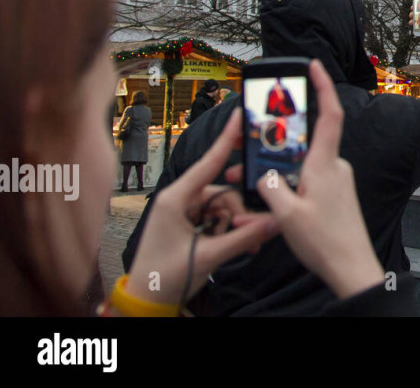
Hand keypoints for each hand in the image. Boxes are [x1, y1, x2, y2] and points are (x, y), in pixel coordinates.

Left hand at [125, 109, 278, 306]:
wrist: (146, 302)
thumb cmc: (164, 277)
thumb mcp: (207, 257)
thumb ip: (242, 238)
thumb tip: (273, 222)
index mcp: (175, 199)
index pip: (208, 163)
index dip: (226, 139)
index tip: (238, 117)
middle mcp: (179, 200)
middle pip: (224, 193)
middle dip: (240, 212)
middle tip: (254, 233)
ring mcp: (184, 212)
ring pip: (225, 207)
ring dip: (237, 225)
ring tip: (245, 246)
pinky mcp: (189, 224)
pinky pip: (218, 218)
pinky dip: (230, 230)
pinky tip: (238, 244)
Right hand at [255, 59, 384, 298]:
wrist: (352, 269)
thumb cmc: (326, 243)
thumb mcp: (286, 216)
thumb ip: (270, 187)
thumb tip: (262, 175)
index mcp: (325, 164)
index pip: (329, 114)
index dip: (323, 86)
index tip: (314, 65)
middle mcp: (334, 167)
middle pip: (302, 143)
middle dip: (274, 145)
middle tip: (249, 150)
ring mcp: (336, 181)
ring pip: (301, 166)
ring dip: (277, 174)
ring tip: (251, 194)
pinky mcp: (334, 196)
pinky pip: (307, 183)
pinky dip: (288, 188)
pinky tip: (272, 208)